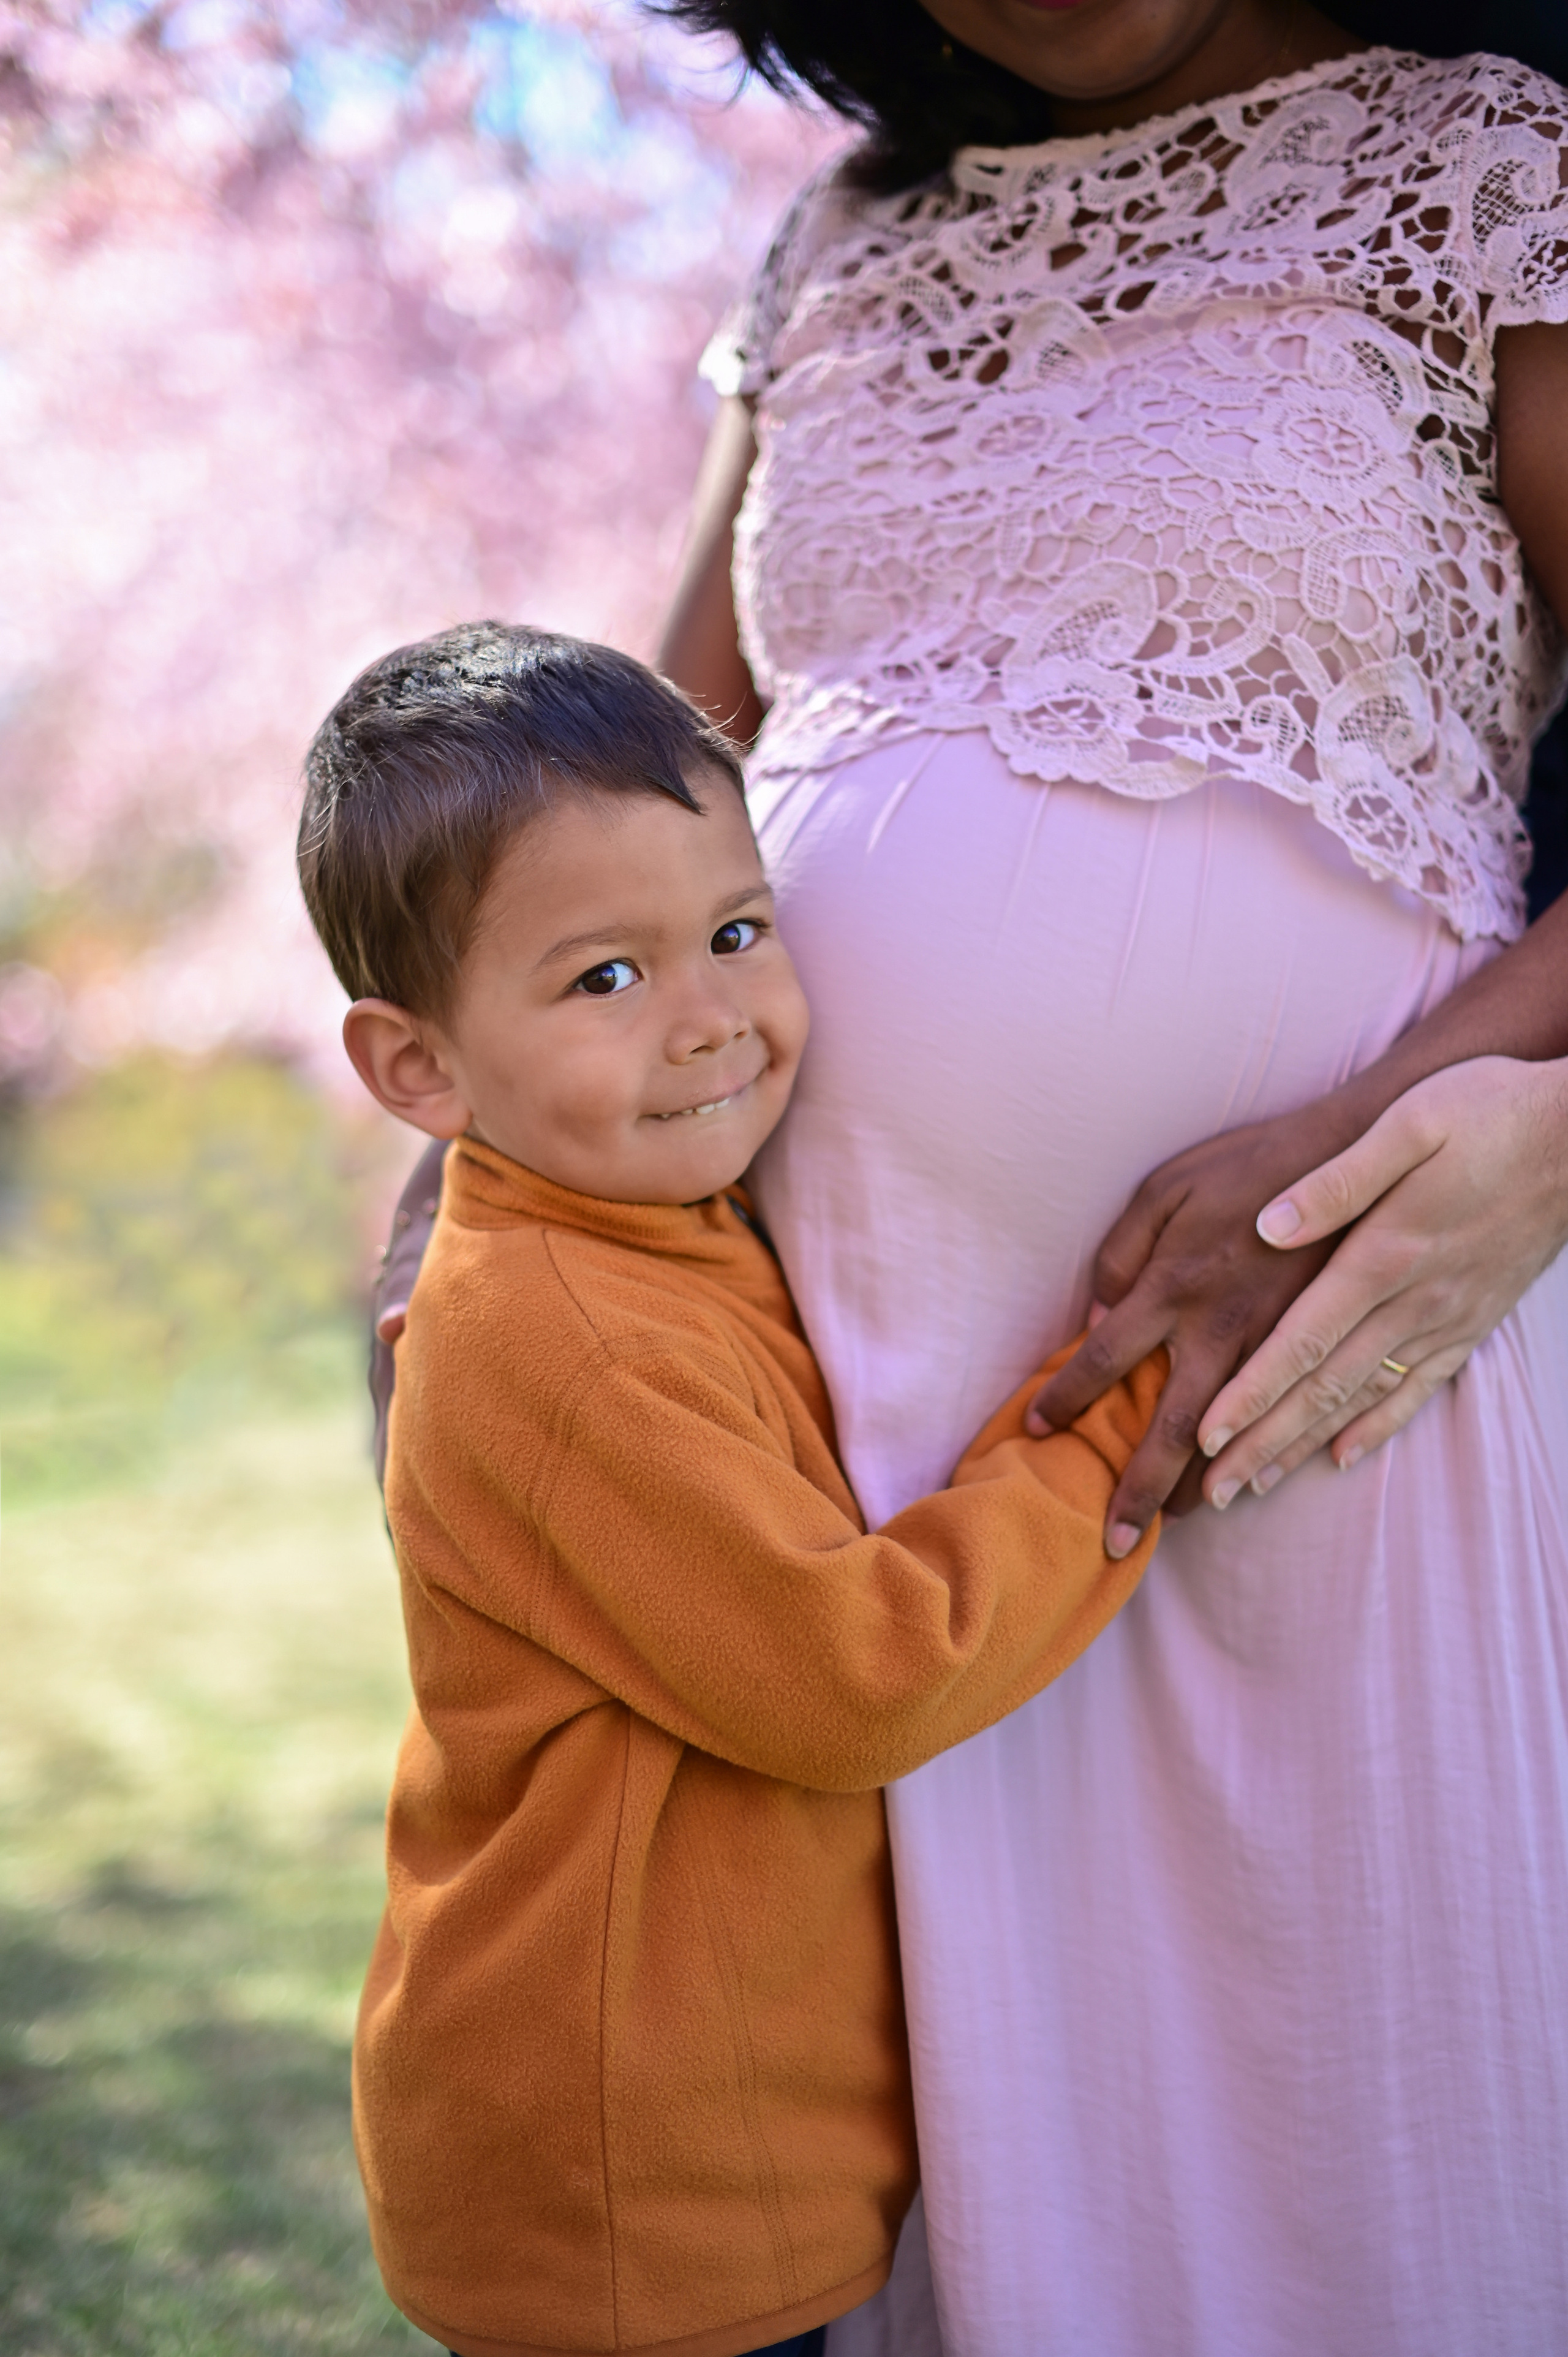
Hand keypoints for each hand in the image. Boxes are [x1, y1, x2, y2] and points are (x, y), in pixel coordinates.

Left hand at [1027, 1097, 1358, 1554]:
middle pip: (1173, 1428)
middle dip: (1140, 1490)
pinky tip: (1264, 1483)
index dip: (1067, 1399)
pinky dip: (1287, 1456)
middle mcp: (1225, 1328)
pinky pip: (1301, 1421)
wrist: (1361, 1144)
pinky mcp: (1328, 1346)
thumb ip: (1123, 1250)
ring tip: (1179, 1523)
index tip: (1037, 1432)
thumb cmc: (1254, 1161)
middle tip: (1114, 1543)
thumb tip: (1098, 1313)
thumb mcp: (1167, 1186)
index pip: (1106, 1360)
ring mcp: (1284, 1344)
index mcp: (1176, 1286)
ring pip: (1239, 1437)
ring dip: (1208, 1487)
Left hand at [1194, 1056, 1567, 1504]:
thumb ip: (1337, 1180)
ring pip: (1361, 1397)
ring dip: (1303, 1445)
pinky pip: (1419, 1387)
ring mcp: (1447, 1316)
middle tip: (1209, 1493)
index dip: (1251, 1392)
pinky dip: (1377, 1426)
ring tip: (1253, 1486)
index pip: (1302, 1338)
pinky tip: (1343, 1455)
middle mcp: (1414, 1299)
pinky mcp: (1473, 1320)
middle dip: (1261, 1442)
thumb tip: (1270, 1224)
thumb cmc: (1492, 1112)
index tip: (1203, 1435)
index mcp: (1384, 1251)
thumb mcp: (1412, 1122)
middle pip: (1322, 1386)